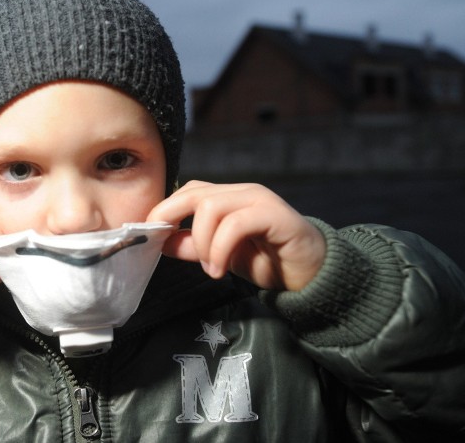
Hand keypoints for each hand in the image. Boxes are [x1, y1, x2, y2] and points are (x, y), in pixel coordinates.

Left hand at [146, 180, 325, 290]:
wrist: (312, 274)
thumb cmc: (267, 260)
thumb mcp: (220, 255)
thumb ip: (192, 247)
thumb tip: (161, 241)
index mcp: (228, 197)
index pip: (188, 190)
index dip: (165, 209)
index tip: (152, 236)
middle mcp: (243, 192)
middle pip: (195, 193)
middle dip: (174, 221)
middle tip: (170, 249)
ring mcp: (259, 200)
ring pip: (211, 207)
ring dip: (202, 243)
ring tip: (211, 269)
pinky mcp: (275, 215)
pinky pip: (236, 224)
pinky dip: (220, 249)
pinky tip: (221, 269)